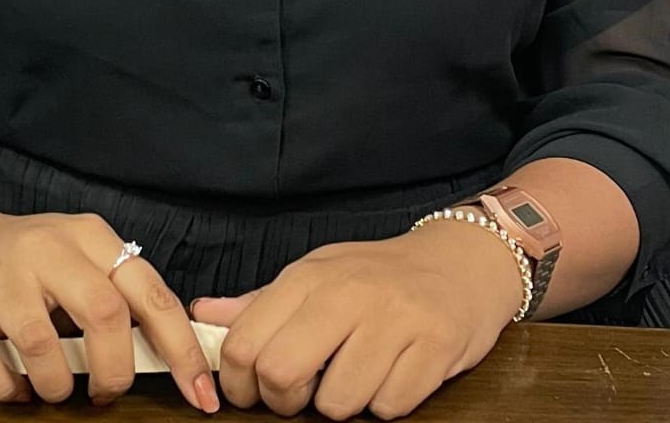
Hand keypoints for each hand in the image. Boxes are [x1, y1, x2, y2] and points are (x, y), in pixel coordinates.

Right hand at [0, 193, 218, 411]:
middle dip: (114, 371)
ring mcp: (0, 273)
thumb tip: (169, 356)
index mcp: (89, 236)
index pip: (149, 293)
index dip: (180, 348)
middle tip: (104, 394)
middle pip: (105, 314)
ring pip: (44, 345)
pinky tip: (12, 385)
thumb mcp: (76, 262)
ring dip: (55, 387)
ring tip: (51, 388)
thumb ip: (116, 298)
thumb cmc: (25, 264)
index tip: (199, 392)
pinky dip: (6, 389)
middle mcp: (47, 246)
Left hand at [189, 222, 524, 418]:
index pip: (246, 342)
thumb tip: (206, 316)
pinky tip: (394, 372)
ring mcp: (394, 320)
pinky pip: (389, 408)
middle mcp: (350, 293)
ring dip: (344, 404)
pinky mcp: (434, 348)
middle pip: (281, 374)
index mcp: (312, 276)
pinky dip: (387, 403)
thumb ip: (263, 303)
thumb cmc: (381, 276)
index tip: (252, 391)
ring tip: (358, 374)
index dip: (239, 383)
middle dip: (286, 401)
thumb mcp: (319, 275)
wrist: (463, 262)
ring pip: (338, 404)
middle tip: (304, 393)